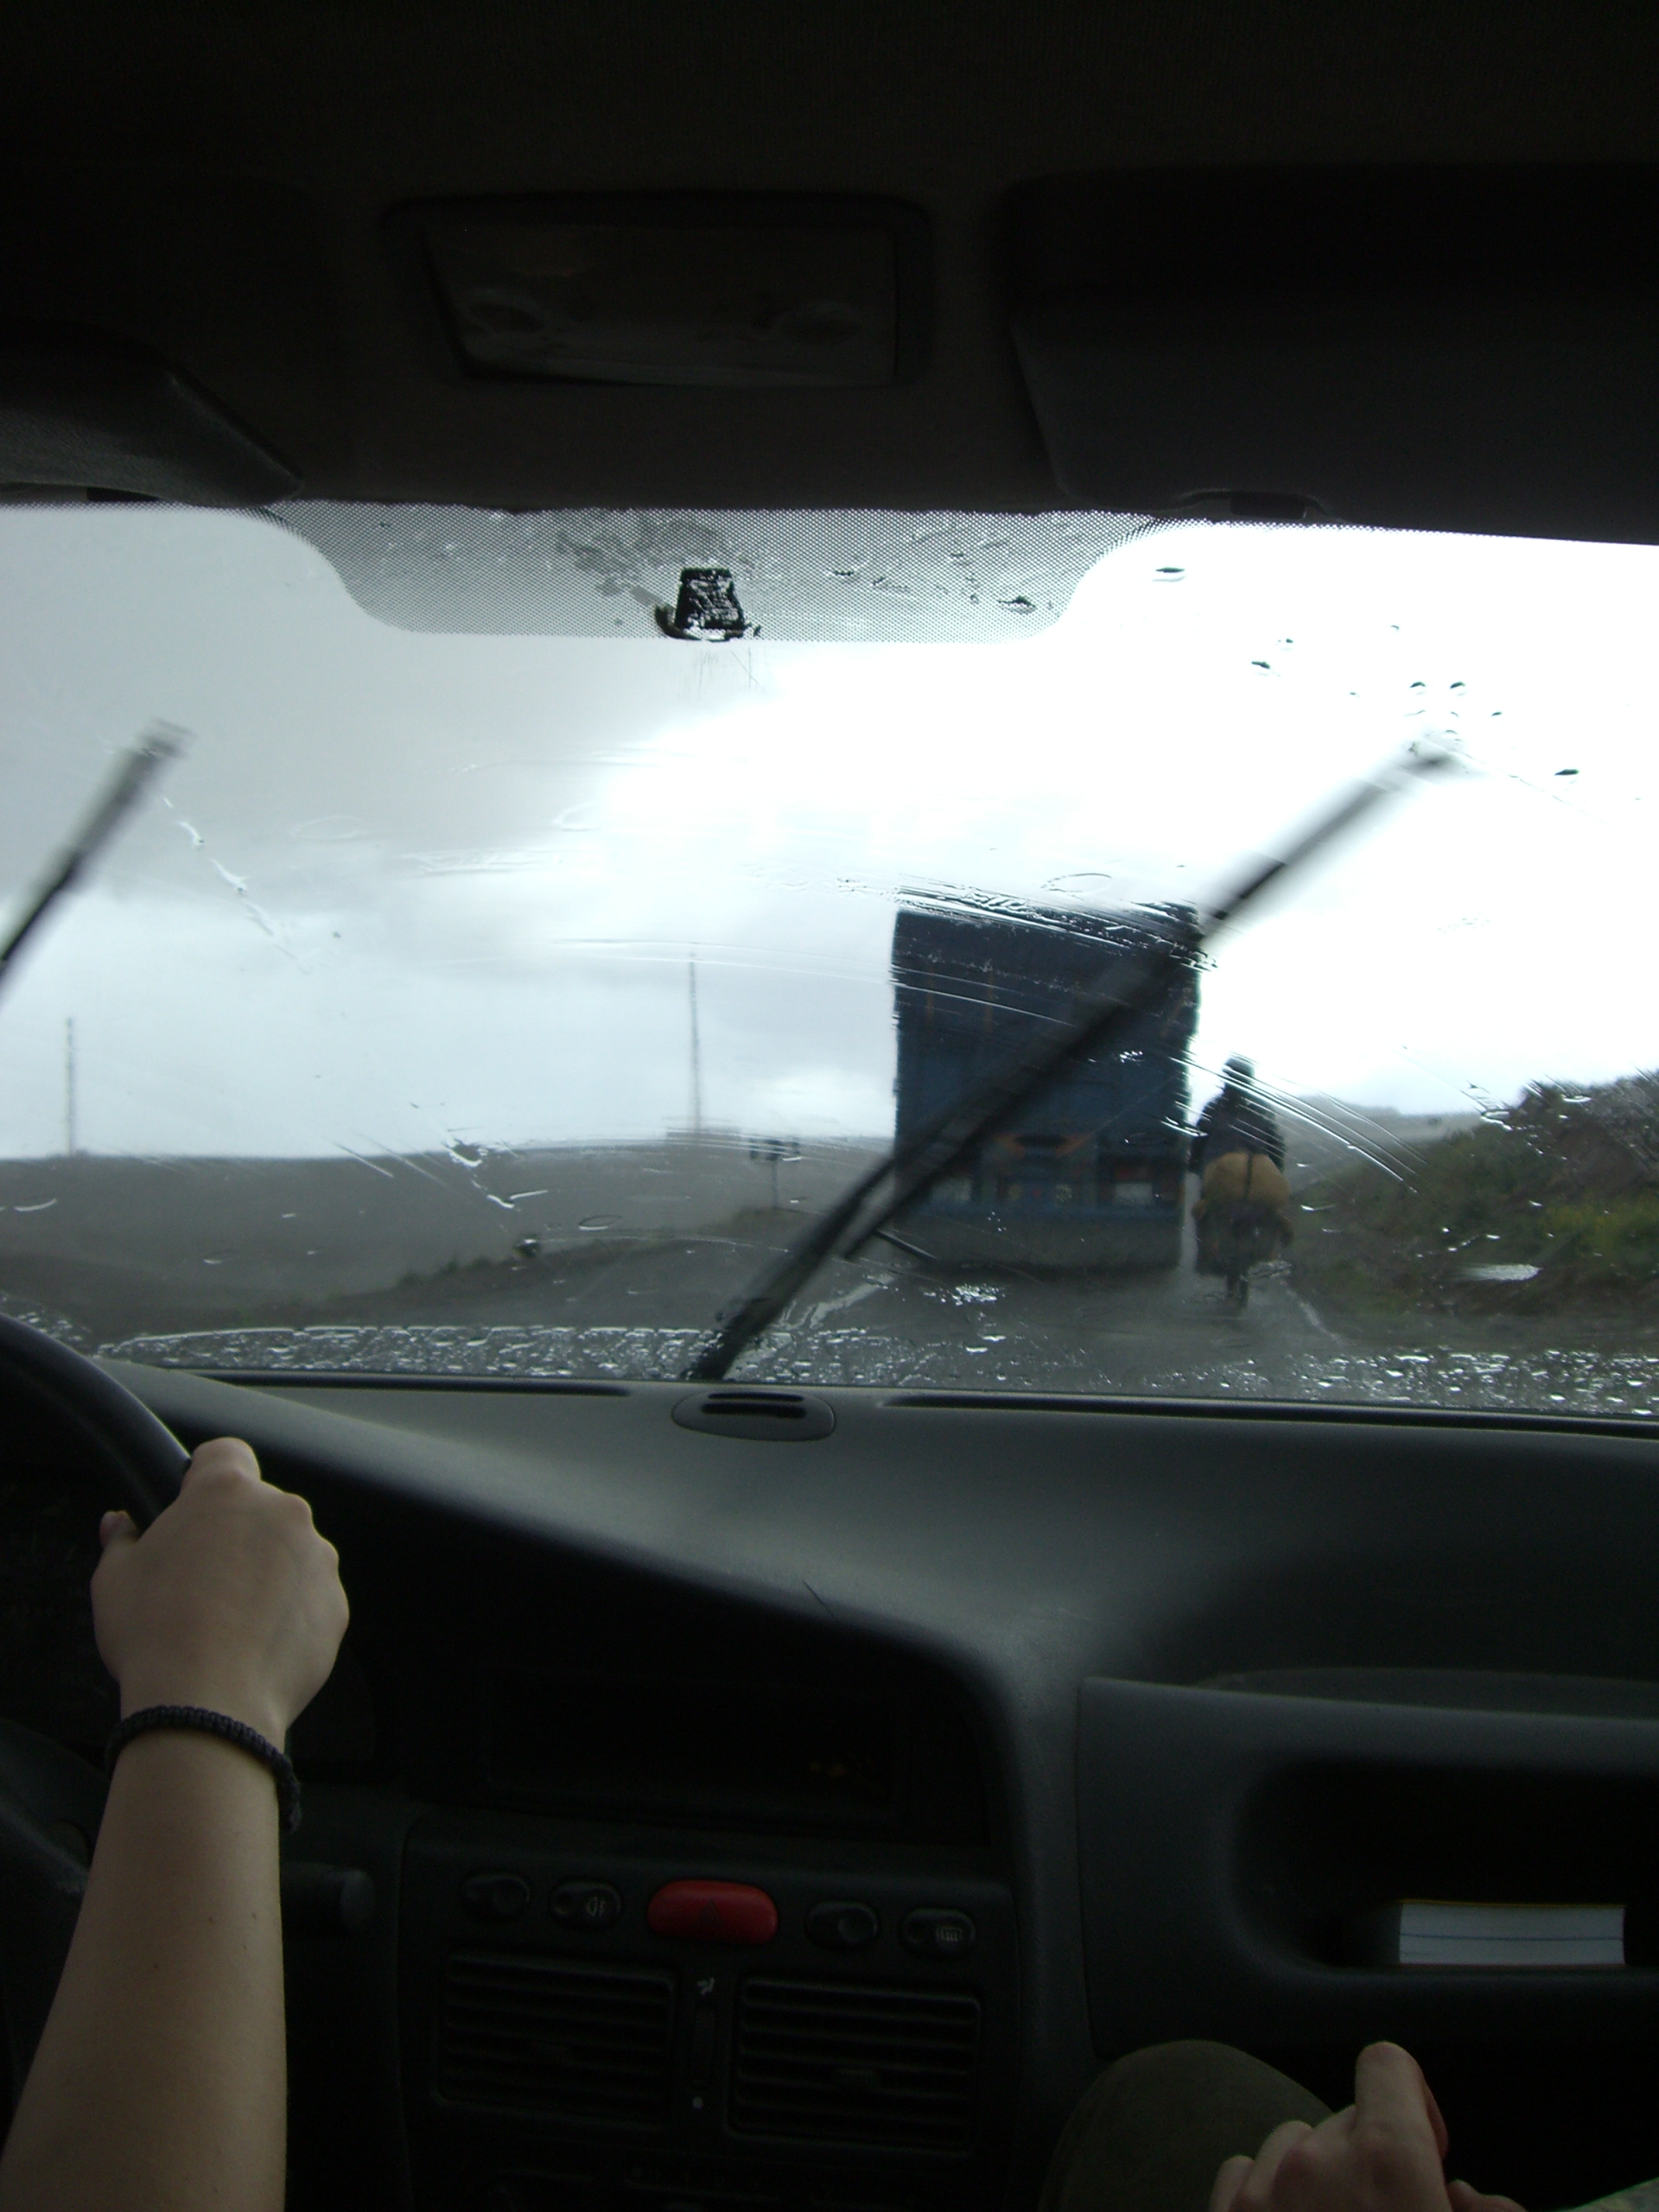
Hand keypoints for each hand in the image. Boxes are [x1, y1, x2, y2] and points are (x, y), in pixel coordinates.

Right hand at [92, 1437, 348, 1746]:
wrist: (208, 1706)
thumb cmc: (155, 1635)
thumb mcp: (113, 1580)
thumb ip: (121, 1540)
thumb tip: (118, 1525)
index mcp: (226, 1493)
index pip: (225, 1453)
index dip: (204, 1475)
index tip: (191, 1502)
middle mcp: (281, 1513)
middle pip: (258, 1508)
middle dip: (235, 1534)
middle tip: (200, 1578)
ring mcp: (316, 1558)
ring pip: (289, 1552)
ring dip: (266, 1573)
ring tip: (228, 1620)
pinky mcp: (335, 1604)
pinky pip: (310, 1597)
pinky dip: (289, 1612)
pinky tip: (256, 1644)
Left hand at [1210, 2043, 1523, 2211]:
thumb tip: (1472, 2199)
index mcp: (1385, 2161)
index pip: (1386, 2063)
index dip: (1413, 2099)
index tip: (1428, 2149)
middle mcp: (1315, 2162)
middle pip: (1345, 2118)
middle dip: (1372, 2158)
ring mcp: (1261, 2192)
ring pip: (1294, 2147)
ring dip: (1319, 2180)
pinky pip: (1246, 2176)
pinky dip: (1269, 2198)